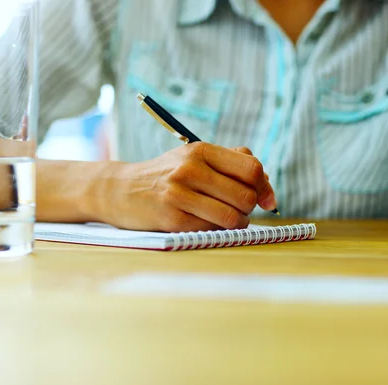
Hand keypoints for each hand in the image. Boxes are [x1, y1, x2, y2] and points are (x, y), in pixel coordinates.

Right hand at [87, 143, 276, 231]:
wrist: (120, 189)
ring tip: (226, 220)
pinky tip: (205, 224)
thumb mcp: (195, 158)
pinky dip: (216, 231)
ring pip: (232, 217)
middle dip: (249, 208)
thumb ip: (232, 162)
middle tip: (237, 209)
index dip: (264, 187)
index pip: (252, 169)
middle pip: (245, 196)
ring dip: (237, 223)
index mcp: (201, 150)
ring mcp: (178, 194)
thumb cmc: (166, 175)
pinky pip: (212, 230)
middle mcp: (190, 169)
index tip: (265, 200)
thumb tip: (267, 185)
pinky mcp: (171, 218)